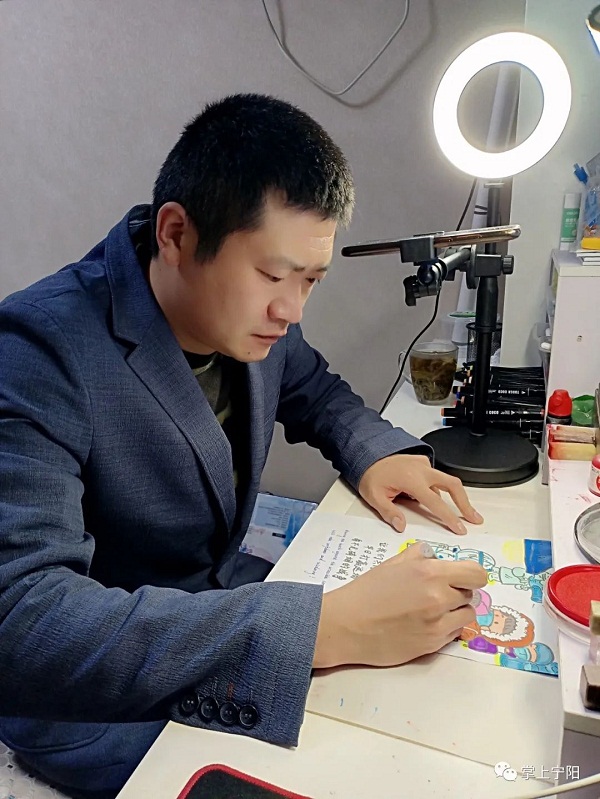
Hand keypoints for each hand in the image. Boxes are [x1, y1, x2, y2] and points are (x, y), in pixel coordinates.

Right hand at [313, 542, 486, 667]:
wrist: (347, 625)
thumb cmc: (366, 592)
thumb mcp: (392, 564)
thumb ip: (418, 556)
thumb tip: (433, 555)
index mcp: (430, 573)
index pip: (476, 574)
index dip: (472, 575)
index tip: (465, 577)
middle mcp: (439, 597)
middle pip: (471, 593)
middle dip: (458, 591)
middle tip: (438, 592)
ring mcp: (438, 624)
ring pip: (466, 614)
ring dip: (455, 610)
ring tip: (433, 609)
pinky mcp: (433, 645)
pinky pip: (455, 633)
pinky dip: (446, 627)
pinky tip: (426, 623)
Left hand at [357, 453, 482, 534]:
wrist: (366, 452)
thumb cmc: (370, 473)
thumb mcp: (374, 496)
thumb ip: (389, 512)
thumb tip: (401, 526)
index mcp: (412, 479)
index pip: (436, 502)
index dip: (449, 517)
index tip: (460, 528)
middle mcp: (422, 469)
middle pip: (453, 485)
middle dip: (466, 503)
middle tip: (474, 518)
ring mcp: (423, 464)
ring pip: (446, 480)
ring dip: (454, 496)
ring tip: (459, 512)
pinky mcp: (422, 462)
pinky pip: (435, 477)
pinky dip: (439, 488)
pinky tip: (433, 497)